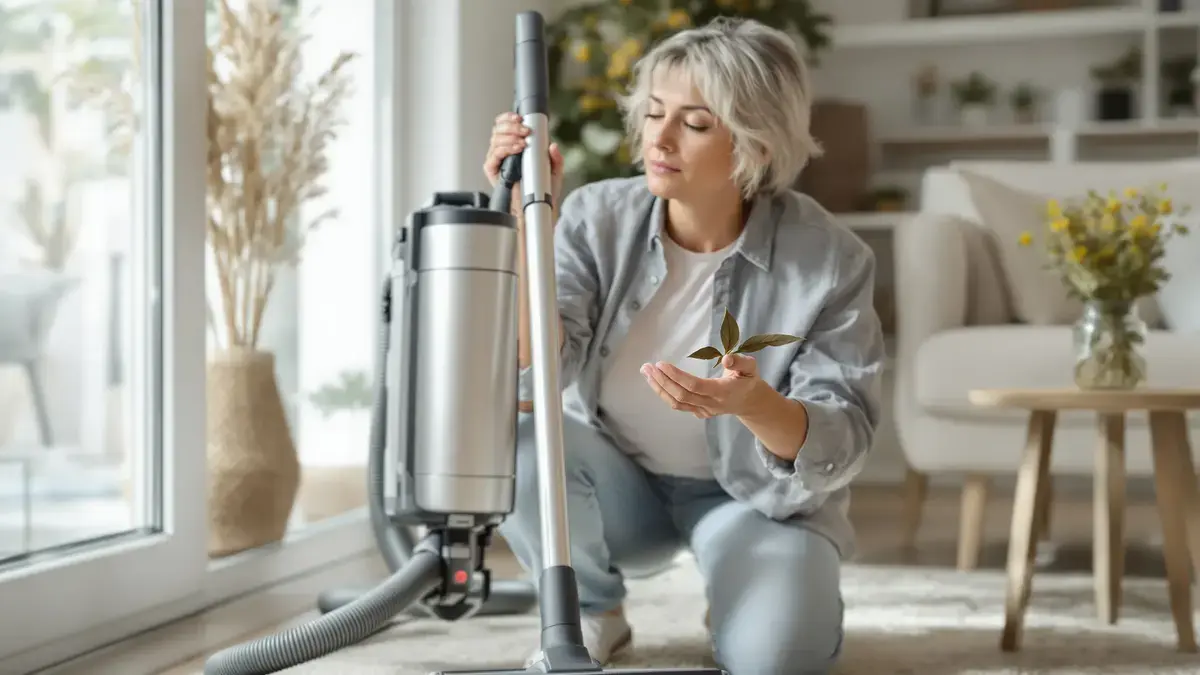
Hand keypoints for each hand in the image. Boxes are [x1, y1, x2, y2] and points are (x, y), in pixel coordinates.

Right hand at [483, 111, 564, 219]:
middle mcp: (503, 151)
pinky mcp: (493, 171)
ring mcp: (497, 160)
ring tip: (524, 143)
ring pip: (496, 139)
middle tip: (526, 131)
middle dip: (512, 126)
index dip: (509, 118)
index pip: (505, 125)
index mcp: (514, 146)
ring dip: (510, 137)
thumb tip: (553, 146)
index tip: (520, 118)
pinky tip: (516, 149)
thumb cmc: (543, 189)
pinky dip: (505, 149)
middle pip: (499, 129)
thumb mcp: (555, 170)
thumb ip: (556, 158)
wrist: (538, 207)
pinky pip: (494, 155)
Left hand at [641, 354, 763, 418]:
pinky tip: (654, 381)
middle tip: (647, 366)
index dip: (676, 376)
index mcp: (723, 392)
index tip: (661, 364)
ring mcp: (703, 410)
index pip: (695, 386)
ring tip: (646, 372)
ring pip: (676, 402)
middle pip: (681, 395)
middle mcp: (711, 404)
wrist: (749, 402)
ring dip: (659, 388)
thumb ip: (740, 361)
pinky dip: (664, 393)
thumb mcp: (750, 367)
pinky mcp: (698, 412)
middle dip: (662, 381)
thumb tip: (726, 358)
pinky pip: (678, 405)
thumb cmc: (748, 380)